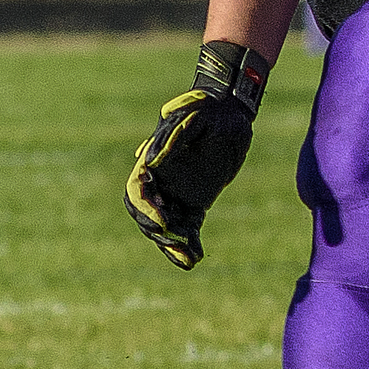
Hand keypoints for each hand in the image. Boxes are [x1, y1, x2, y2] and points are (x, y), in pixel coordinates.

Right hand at [125, 43, 267, 268]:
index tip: (163, 221)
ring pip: (167, 227)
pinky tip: (196, 258)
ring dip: (173, 245)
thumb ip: (173, 136)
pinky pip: (187, 228)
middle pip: (147, 215)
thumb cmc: (210, 108)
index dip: (145, 209)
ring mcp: (176, 193)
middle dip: (158, 231)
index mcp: (152, 162)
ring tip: (190, 259)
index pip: (137, 192)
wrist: (231, 111)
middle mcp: (160, 181)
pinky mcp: (195, 203)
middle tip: (178, 240)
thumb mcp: (194, 115)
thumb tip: (148, 160)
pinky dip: (189, 244)